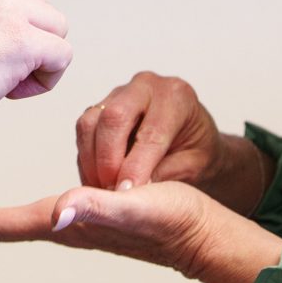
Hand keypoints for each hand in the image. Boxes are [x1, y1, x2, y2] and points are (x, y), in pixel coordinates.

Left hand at [0, 181, 222, 279]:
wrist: (201, 235)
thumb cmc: (174, 222)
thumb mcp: (137, 206)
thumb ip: (99, 208)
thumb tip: (61, 212)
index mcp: (59, 222)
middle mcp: (56, 226)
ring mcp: (66, 225)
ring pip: (3, 224)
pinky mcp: (80, 217)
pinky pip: (24, 218)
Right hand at [77, 70, 219, 187]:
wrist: (192, 139)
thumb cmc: (197, 150)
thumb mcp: (195, 166)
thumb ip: (166, 174)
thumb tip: (132, 192)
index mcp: (177, 97)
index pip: (150, 132)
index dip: (136, 166)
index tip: (126, 194)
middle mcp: (145, 87)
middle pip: (113, 117)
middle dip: (108, 160)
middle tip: (111, 193)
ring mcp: (119, 94)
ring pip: (90, 122)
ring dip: (91, 161)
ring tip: (102, 191)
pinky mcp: (100, 107)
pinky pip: (84, 131)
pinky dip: (86, 160)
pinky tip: (96, 181)